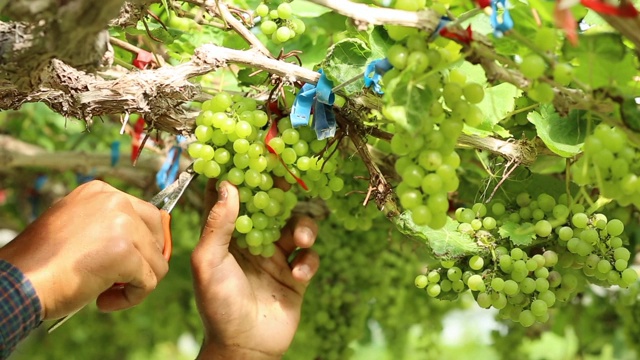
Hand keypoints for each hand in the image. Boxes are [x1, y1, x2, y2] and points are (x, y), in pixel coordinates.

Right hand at [0, 181, 168, 319]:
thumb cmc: (41, 263)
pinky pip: (149, 282)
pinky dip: (131, 298)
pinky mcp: (125, 252)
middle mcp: (114, 201)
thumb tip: (149, 243)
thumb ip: (108, 227)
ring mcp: (122, 225)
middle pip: (158, 234)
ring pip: (156, 261)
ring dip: (135, 284)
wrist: (17, 282)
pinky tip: (102, 302)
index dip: (142, 244)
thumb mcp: (77, 228)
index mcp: (100, 192)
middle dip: (146, 261)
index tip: (121, 263)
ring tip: (105, 294)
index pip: (146, 215)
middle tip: (119, 280)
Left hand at [191, 180, 319, 359]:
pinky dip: (308, 262)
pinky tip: (298, 275)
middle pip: (270, 206)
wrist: (246, 347)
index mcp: (227, 236)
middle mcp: (252, 242)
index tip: (252, 153)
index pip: (234, 198)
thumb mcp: (208, 263)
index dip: (241, 175)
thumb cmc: (218, 305)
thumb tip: (228, 185)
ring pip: (296, 227)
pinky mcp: (295, 275)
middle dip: (282, 193)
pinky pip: (308, 258)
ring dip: (303, 228)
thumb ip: (218, 225)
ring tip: (301, 241)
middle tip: (293, 178)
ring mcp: (275, 258)